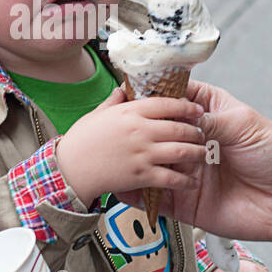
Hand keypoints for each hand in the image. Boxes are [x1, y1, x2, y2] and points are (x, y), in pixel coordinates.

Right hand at [55, 86, 205, 207]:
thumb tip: (122, 90)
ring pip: (181, 150)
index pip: (166, 103)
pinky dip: (185, 180)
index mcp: (130, 112)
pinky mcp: (141, 175)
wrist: (69, 170)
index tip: (197, 109)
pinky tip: (192, 181)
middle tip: (202, 133)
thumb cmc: (80, 141)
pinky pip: (171, 177)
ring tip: (202, 154)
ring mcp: (142, 153)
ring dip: (196, 152)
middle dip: (195, 130)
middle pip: (179, 126)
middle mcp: (139, 130)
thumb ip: (113, 102)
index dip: (186, 105)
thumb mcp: (96, 114)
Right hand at [116, 79, 271, 244]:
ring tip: (115, 156)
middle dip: (141, 131)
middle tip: (123, 128)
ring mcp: (190, 173)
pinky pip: (156, 198)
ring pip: (153, 165)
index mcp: (211, 116)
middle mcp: (197, 144)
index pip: (177, 101)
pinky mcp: (187, 201)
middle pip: (160, 134)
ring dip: (136, 162)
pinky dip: (139, 194)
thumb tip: (178, 117)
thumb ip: (206, 120)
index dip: (157, 97)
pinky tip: (124, 186)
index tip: (135, 92)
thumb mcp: (242, 124)